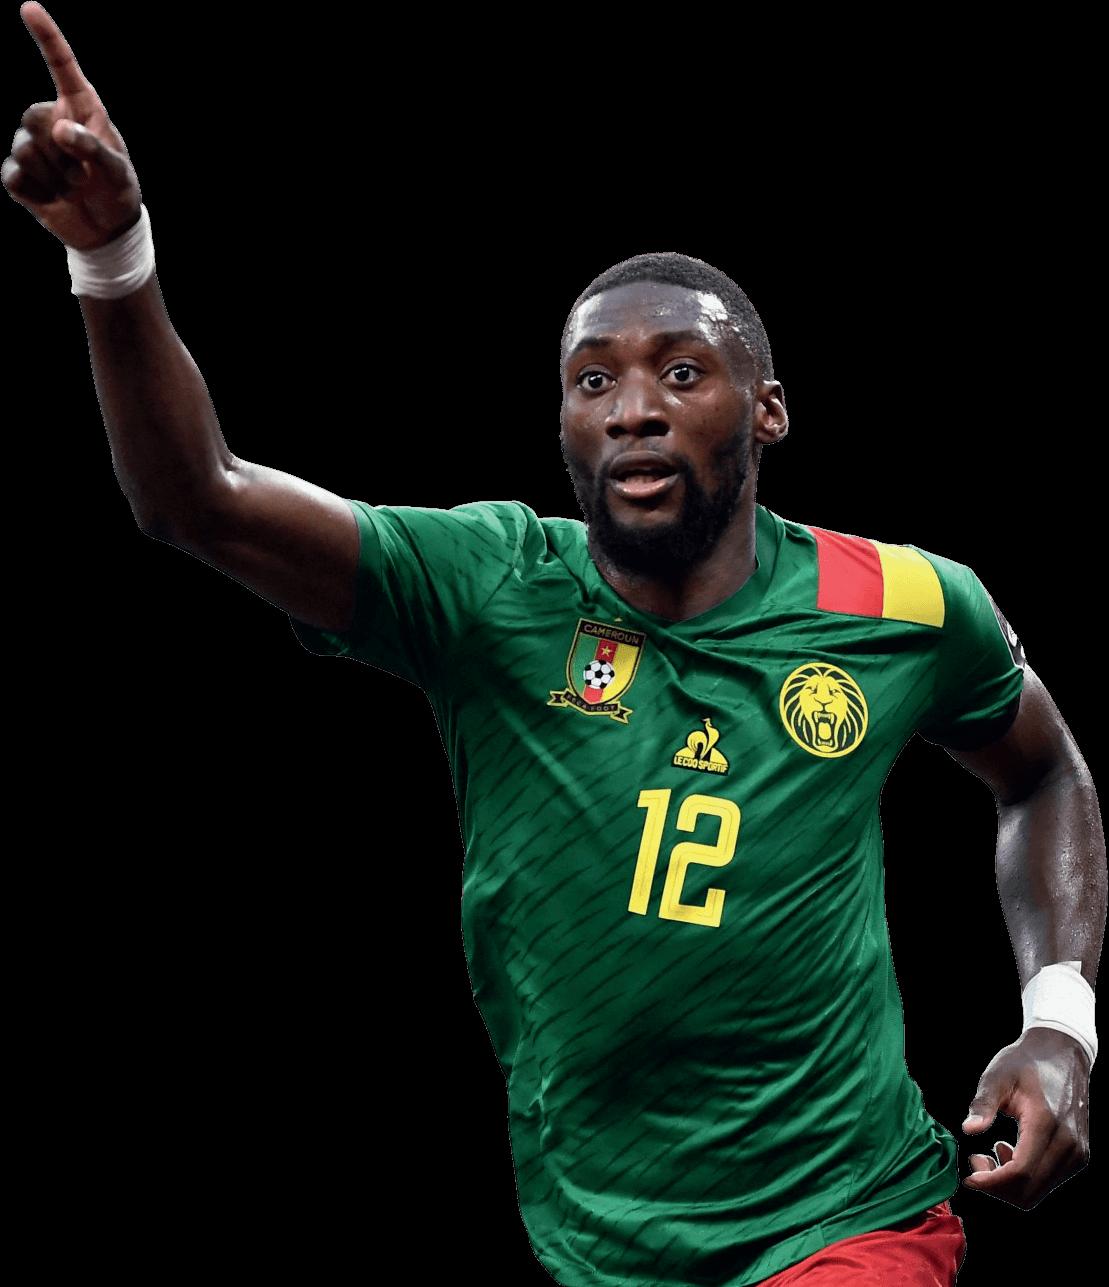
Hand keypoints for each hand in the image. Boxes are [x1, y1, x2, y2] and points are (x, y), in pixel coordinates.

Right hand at [2, 2, 141, 248]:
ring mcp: (33, 145)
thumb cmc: (118, 192)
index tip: (30, 7)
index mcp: (81, 109)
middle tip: (85, 176)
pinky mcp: (19, 174)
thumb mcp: (117, 172)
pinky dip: (38, 194)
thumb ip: (93, 148)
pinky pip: (14, 177)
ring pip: (23, 150)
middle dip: (60, 155)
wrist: (106, 231)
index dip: (47, 37)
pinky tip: (54, 200)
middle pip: (31, 119)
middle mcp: (53, 119)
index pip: (62, 67)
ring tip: (73, 188)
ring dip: (53, 178)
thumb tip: (60, 129)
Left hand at [961, 1025, 1090, 1208]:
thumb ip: (983, 1104)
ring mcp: (1077, 1153)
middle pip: (1030, 1191)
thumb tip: (969, 1130)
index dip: (991, 1183)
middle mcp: (1068, 1144)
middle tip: (976, 1161)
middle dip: (997, 1187)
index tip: (968, 1177)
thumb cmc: (1025, 1063)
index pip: (1020, 1173)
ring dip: (1009, 1183)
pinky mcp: (1079, 1156)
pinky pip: (1048, 1181)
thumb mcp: (997, 1076)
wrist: (1062, 1055)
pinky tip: (1010, 1151)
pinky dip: (1025, 1177)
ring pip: (1039, 1191)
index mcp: (1046, 1123)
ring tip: (992, 1152)